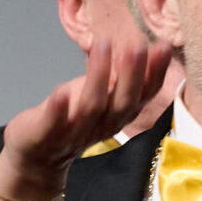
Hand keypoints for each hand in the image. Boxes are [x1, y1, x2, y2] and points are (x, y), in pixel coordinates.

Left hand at [0, 31, 171, 200]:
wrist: (38, 156)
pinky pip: (54, 124)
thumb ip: (120, 79)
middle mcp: (103, 126)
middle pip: (123, 102)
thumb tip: (141, 49)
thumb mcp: (101, 95)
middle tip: (137, 44)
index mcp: (119, 115)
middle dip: (132, 74)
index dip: (156, 73)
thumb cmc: (72, 117)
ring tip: (103, 45)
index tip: (163, 45)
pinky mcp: (47, 137)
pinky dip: (59, 108)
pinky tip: (61, 90)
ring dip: (98, 76)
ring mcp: (75, 133)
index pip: (144, 95)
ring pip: (92, 107)